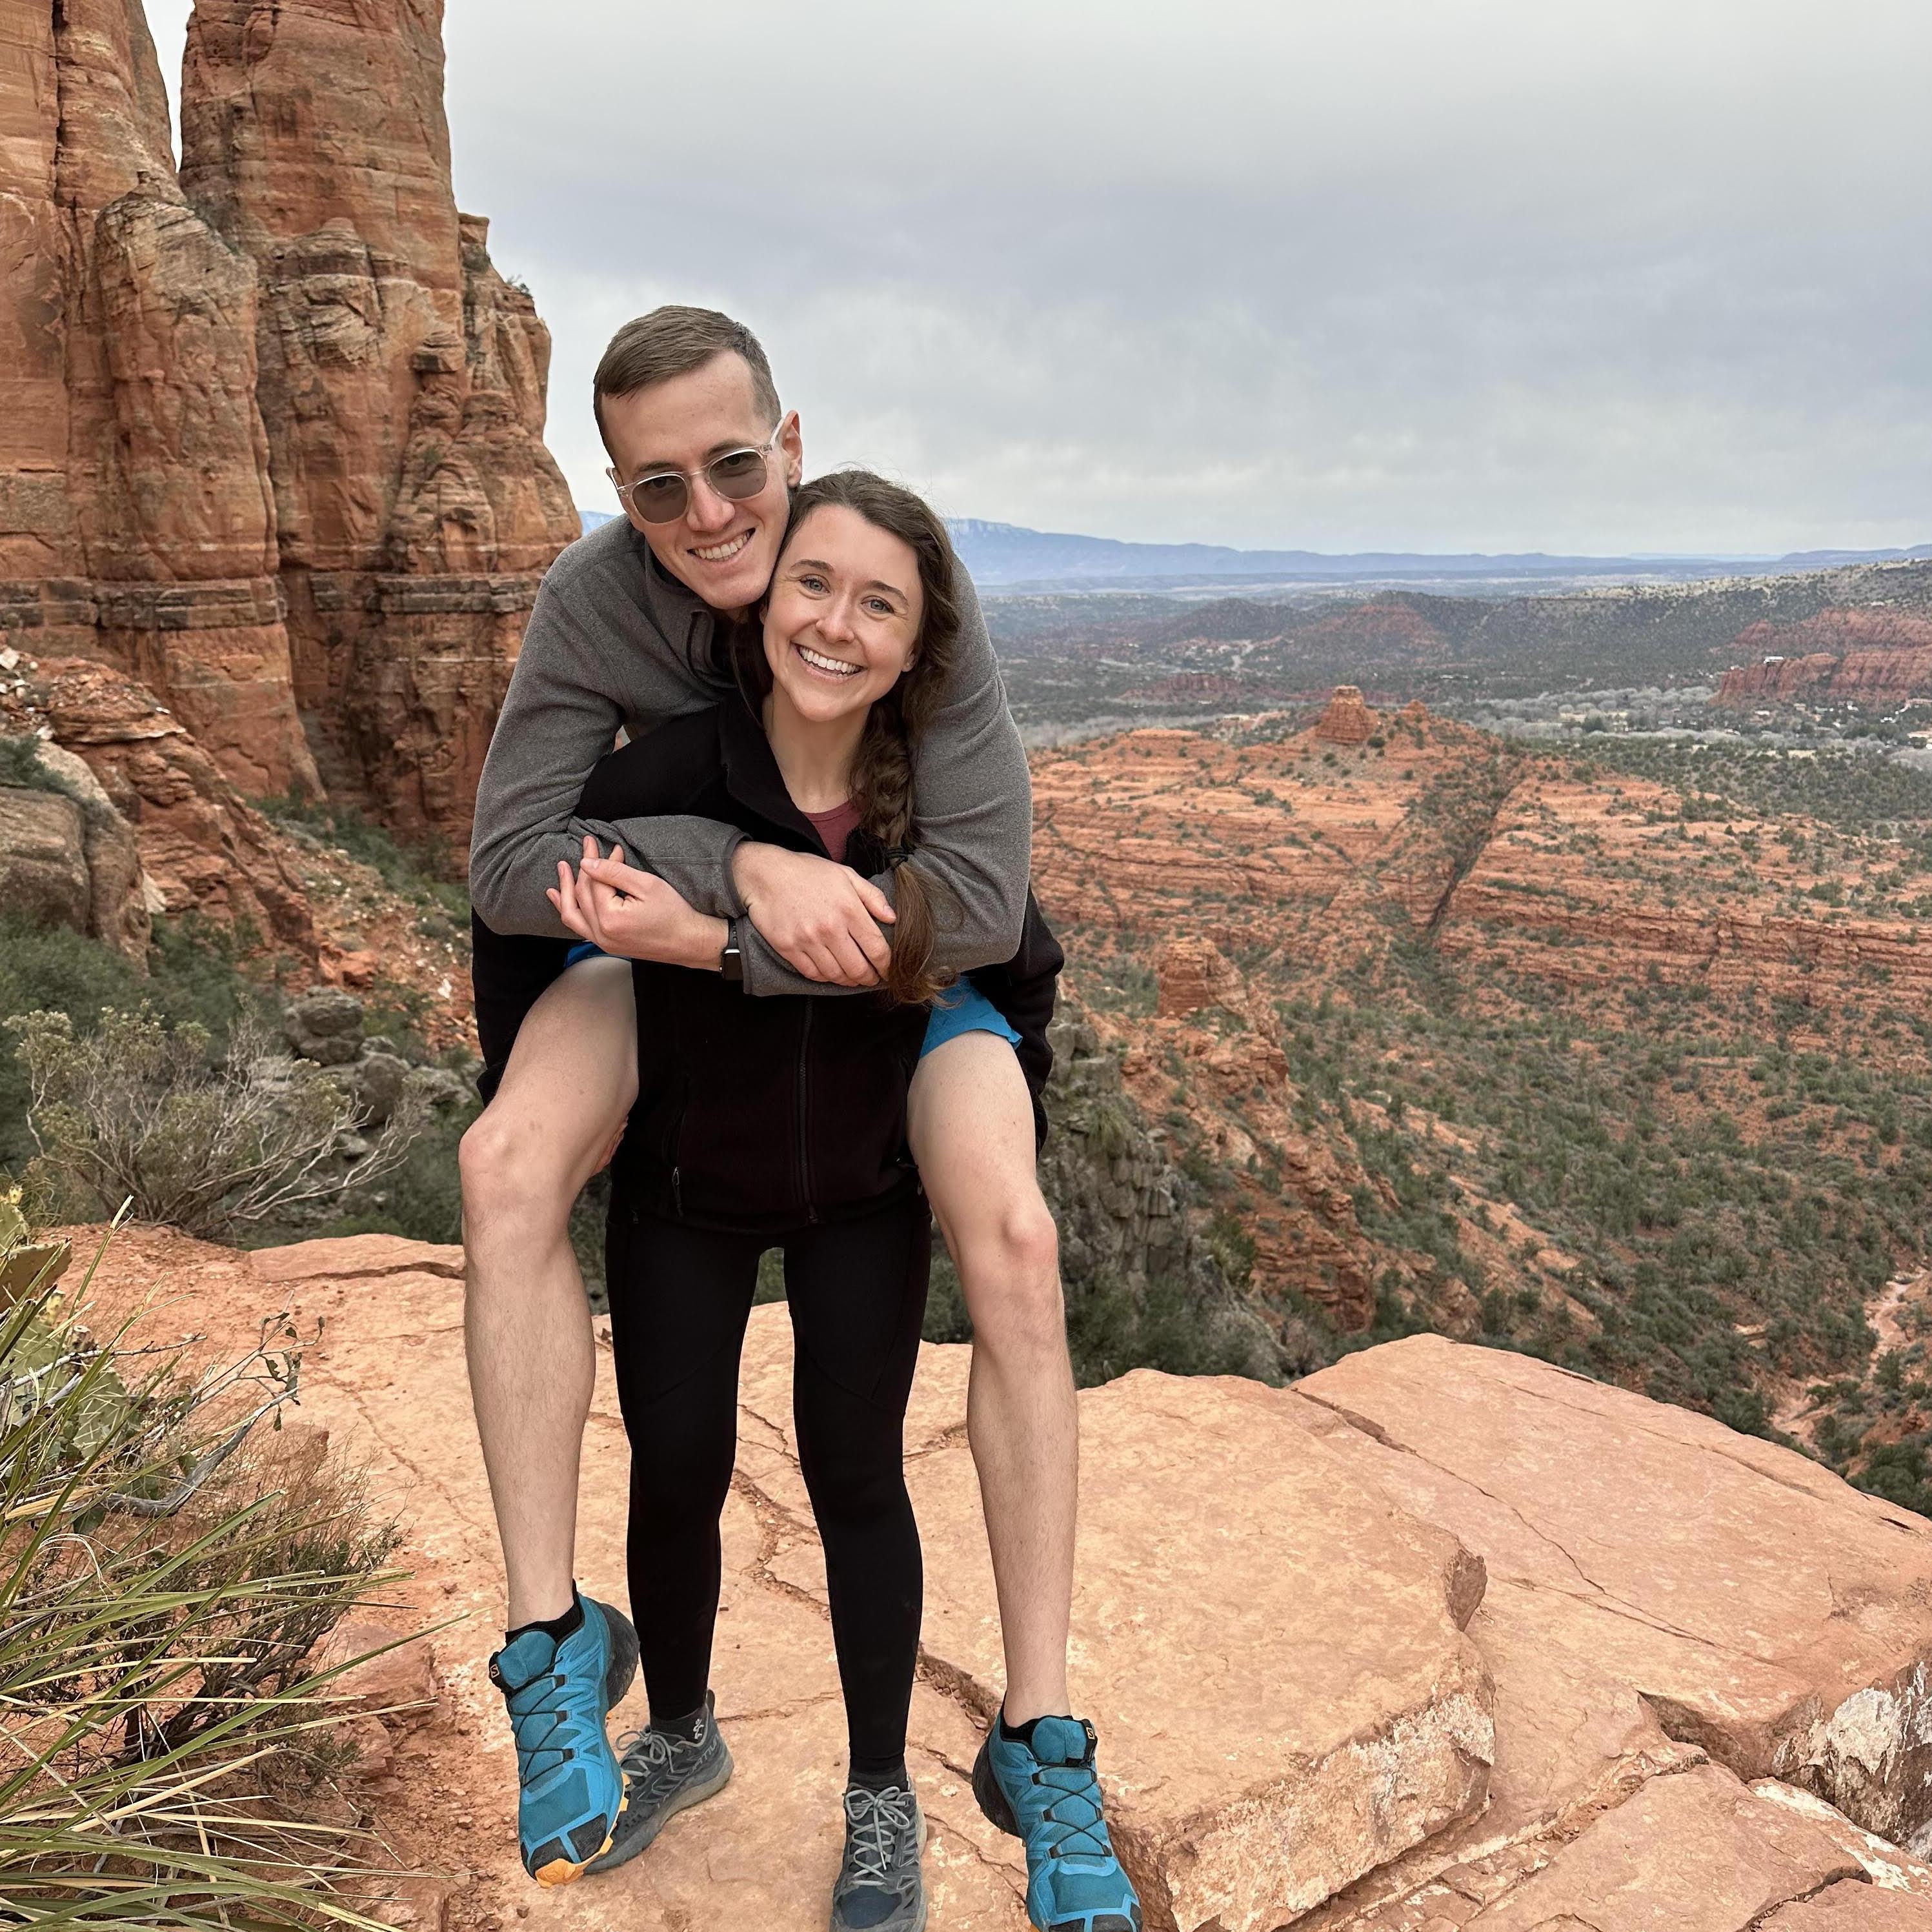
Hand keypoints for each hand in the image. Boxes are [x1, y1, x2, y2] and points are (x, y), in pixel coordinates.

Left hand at [549, 836, 727, 968]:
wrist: (689, 942)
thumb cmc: (673, 913)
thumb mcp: (646, 885)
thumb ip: (613, 872)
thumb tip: (586, 862)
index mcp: (609, 918)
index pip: (594, 881)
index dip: (597, 858)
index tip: (603, 843)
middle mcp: (600, 934)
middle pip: (582, 895)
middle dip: (582, 868)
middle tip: (586, 845)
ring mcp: (602, 942)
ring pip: (572, 914)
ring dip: (565, 891)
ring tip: (561, 871)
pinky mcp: (607, 945)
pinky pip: (580, 927)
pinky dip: (570, 912)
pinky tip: (563, 900)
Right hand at [732, 841, 894, 985]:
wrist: (766, 872)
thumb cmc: (807, 872)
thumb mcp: (846, 875)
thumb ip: (872, 896)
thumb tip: (892, 918)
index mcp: (849, 909)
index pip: (877, 949)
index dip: (887, 966)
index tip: (888, 971)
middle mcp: (830, 928)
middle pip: (858, 968)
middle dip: (869, 978)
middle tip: (872, 978)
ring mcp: (807, 940)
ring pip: (835, 974)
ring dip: (848, 980)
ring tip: (852, 978)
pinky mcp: (788, 947)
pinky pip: (812, 973)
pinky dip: (824, 977)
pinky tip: (830, 972)